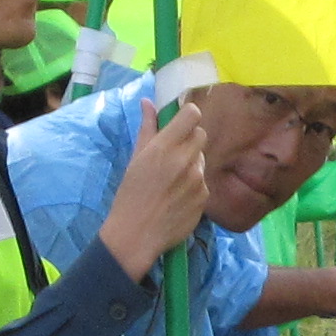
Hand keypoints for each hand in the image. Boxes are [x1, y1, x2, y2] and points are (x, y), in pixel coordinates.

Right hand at [98, 109, 211, 281]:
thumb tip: (148, 102)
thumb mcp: (135, 158)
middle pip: (201, 134)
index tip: (181, 121)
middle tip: (173, 151)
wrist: (137, 233)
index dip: (188, 114)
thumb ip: (147, 128)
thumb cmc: (130, 194)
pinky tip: (177, 195)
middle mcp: (185, 160)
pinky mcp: (205, 196)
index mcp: (164, 147)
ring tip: (172, 179)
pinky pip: (203, 180)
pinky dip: (194, 183)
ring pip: (201, 158)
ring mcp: (198, 179)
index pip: (193, 115)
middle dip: (189, 138)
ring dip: (191, 162)